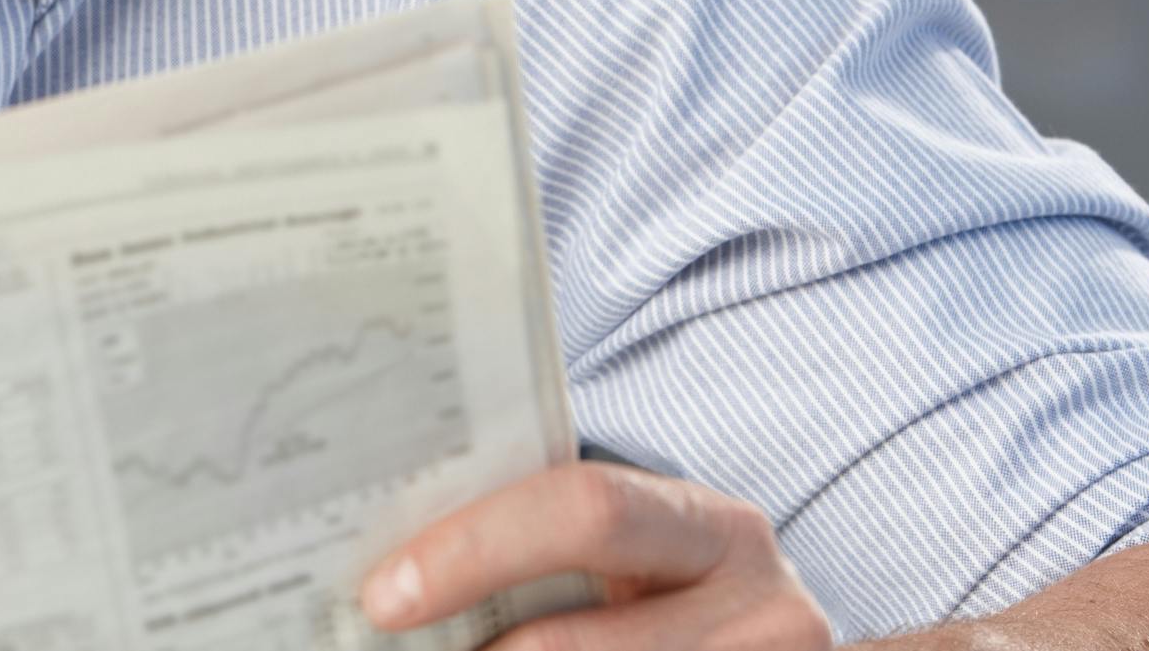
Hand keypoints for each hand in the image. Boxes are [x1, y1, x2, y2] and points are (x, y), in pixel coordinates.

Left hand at [360, 460, 831, 648]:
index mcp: (714, 529)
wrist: (747, 649)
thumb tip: (392, 569)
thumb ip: (540, 545)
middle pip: (574, 643)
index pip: (586, 511)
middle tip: (394, 643)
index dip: (476, 551)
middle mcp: (765, 609)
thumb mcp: (623, 563)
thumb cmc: (654, 599)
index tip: (384, 595)